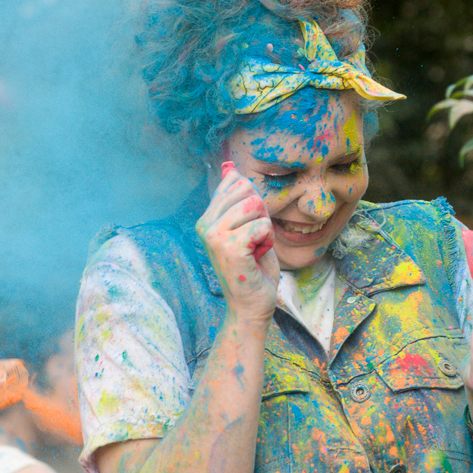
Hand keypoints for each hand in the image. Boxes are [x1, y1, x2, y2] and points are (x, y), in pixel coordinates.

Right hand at [197, 164, 278, 322]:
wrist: (251, 306)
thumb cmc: (253, 268)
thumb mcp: (246, 226)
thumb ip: (237, 198)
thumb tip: (228, 166)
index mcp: (206, 218)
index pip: (236, 183)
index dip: (254, 204)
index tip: (249, 231)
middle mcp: (205, 224)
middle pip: (247, 191)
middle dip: (261, 214)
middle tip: (254, 241)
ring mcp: (214, 235)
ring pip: (255, 206)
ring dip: (265, 228)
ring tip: (255, 249)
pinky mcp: (229, 246)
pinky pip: (262, 225)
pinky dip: (268, 241)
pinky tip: (257, 257)